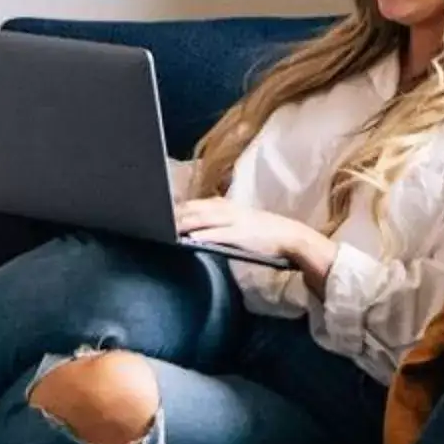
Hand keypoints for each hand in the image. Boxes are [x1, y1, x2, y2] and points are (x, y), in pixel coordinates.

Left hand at [174, 200, 330, 281]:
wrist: (289, 236)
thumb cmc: (264, 233)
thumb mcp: (241, 221)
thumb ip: (221, 221)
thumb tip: (199, 228)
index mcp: (226, 206)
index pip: (196, 204)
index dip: (177, 208)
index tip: (159, 212)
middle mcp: (228, 210)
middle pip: (194, 209)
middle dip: (174, 214)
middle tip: (153, 219)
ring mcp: (233, 221)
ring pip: (202, 219)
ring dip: (183, 223)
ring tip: (165, 228)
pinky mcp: (239, 234)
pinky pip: (217, 234)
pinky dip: (202, 235)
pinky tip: (189, 239)